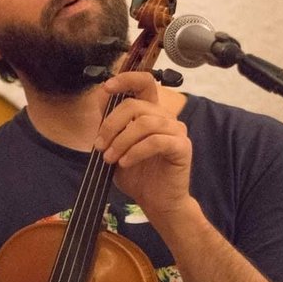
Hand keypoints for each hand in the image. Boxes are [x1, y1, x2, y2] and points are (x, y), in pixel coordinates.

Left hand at [95, 72, 193, 218]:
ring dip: (121, 141)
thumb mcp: (115, 146)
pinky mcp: (182, 147)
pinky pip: (156, 141)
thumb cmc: (137, 174)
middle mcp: (165, 117)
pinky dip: (135, 151)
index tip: (107, 87)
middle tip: (100, 146)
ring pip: (144, 123)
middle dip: (112, 125)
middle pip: (136, 105)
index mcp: (151, 112)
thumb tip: (100, 96)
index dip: (126, 79)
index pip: (144, 82)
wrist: (156, 202)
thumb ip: (109, 123)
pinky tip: (125, 163)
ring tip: (110, 158)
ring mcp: (176, 130)